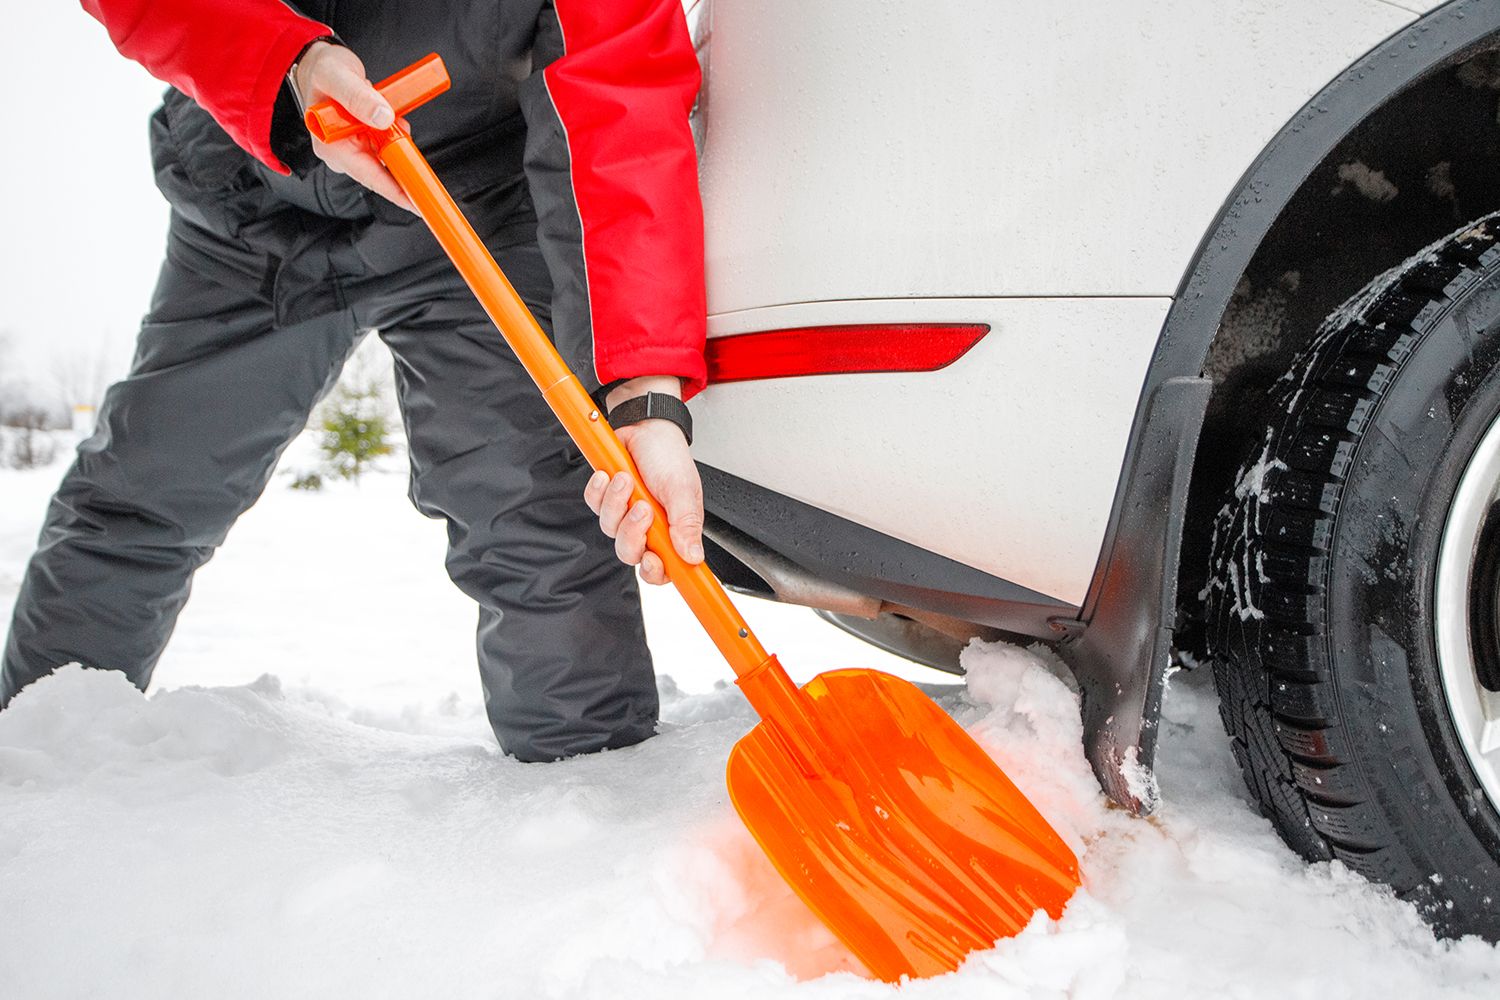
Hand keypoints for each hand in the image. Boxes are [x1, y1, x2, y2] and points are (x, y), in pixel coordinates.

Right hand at [291, 41, 415, 211]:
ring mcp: (353, 150)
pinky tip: (391, 114)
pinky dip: (396, 130)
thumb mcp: (337, 77)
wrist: (318, 64)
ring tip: (389, 108)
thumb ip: (358, 97)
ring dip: (398, 137)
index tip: (418, 204)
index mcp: (332, 148)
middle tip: (407, 131)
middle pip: (383, 172)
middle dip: (402, 156)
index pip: (370, 177)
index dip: (397, 192)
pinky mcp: (363, 141)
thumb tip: (383, 118)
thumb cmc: (322, 70)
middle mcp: (342, 154)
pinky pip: (388, 143)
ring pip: (389, 155)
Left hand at [584, 377, 704, 585]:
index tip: (653, 560)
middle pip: (630, 552)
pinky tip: (609, 475)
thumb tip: (693, 556)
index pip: (663, 568)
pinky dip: (599, 491)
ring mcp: (626, 514)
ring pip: (610, 528)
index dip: (655, 571)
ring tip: (626, 479)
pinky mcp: (607, 499)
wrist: (647, 426)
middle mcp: (649, 527)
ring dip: (616, 503)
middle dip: (632, 532)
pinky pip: (594, 506)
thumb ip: (687, 524)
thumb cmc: (668, 456)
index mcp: (673, 531)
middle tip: (642, 508)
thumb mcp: (683, 489)